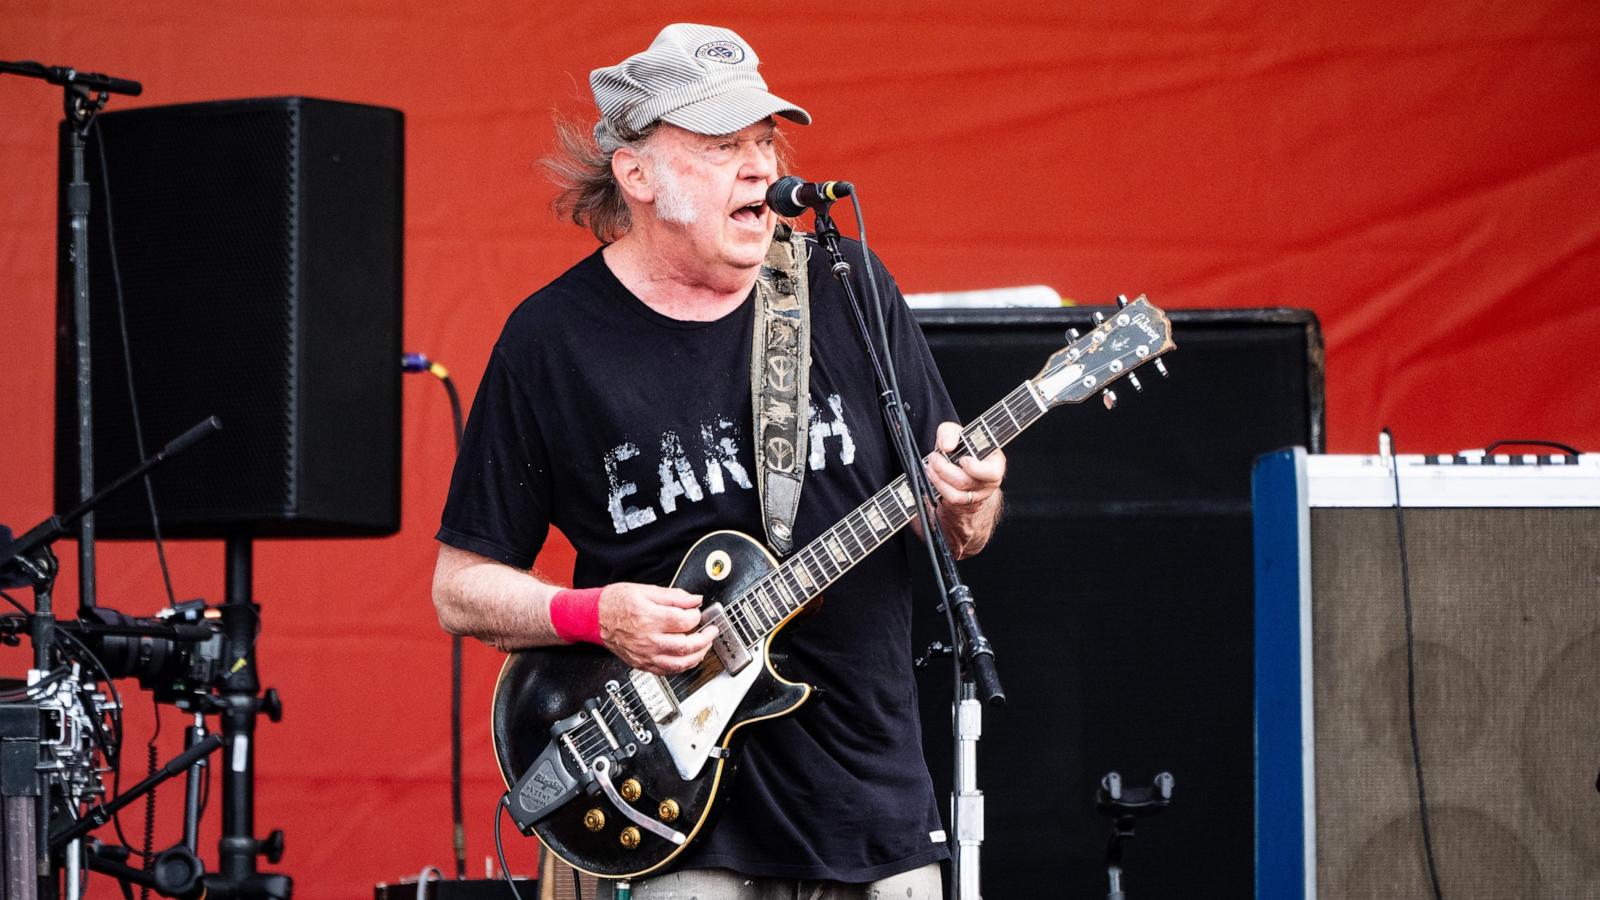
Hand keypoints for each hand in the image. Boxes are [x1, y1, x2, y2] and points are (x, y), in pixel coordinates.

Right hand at [597, 582, 717, 674]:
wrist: (594, 618)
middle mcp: (648, 639)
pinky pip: (666, 671)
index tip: (697, 612)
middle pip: (685, 645)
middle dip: (704, 639)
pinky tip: (688, 658)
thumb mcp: (644, 590)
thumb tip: (694, 599)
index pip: (684, 621)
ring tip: (704, 646)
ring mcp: (645, 654)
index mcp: (649, 617)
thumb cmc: (615, 603)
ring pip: (679, 663)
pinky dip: (681, 666)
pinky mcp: (642, 664)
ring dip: (697, 655)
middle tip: (711, 631)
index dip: (696, 615)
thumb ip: (673, 595)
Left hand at [925, 421, 1005, 557]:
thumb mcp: (956, 433)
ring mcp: (978, 495)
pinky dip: (938, 486)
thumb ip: (950, 433)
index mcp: (995, 463)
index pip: (992, 472)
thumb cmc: (963, 447)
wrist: (960, 464)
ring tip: (931, 465)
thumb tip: (946, 446)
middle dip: (945, 469)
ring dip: (939, 479)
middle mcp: (989, 482)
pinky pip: (950, 500)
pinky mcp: (965, 503)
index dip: (976, 469)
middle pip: (967, 483)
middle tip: (934, 457)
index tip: (963, 460)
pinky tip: (932, 475)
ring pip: (957, 495)